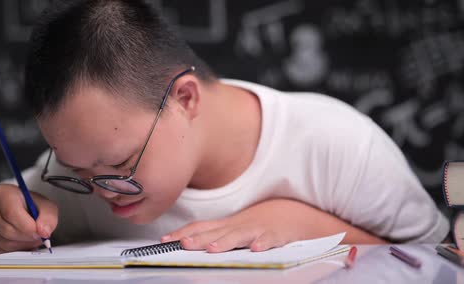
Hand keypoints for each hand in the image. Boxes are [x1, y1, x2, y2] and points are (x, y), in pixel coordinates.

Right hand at [0, 184, 57, 253]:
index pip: (11, 213)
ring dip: (23, 246)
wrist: (1, 207)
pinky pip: (0, 253)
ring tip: (32, 239)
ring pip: (4, 244)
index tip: (40, 232)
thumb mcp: (40, 202)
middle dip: (28, 238)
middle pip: (8, 231)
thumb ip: (48, 214)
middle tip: (38, 237)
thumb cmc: (22, 203)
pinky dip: (15, 252)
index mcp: (2, 194)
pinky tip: (22, 244)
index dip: (28, 227)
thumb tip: (45, 232)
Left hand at [161, 199, 360, 252]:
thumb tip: (188, 240)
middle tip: (182, 244)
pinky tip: (256, 249)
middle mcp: (240, 225)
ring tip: (212, 249)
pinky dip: (263, 243)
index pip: (201, 227)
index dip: (183, 233)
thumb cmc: (263, 221)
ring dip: (225, 242)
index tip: (165, 240)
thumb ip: (215, 233)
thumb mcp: (237, 226)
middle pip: (216, 232)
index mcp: (229, 224)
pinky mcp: (278, 235)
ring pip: (240, 236)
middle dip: (198, 239)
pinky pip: (271, 239)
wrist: (297, 213)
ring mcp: (258, 229)